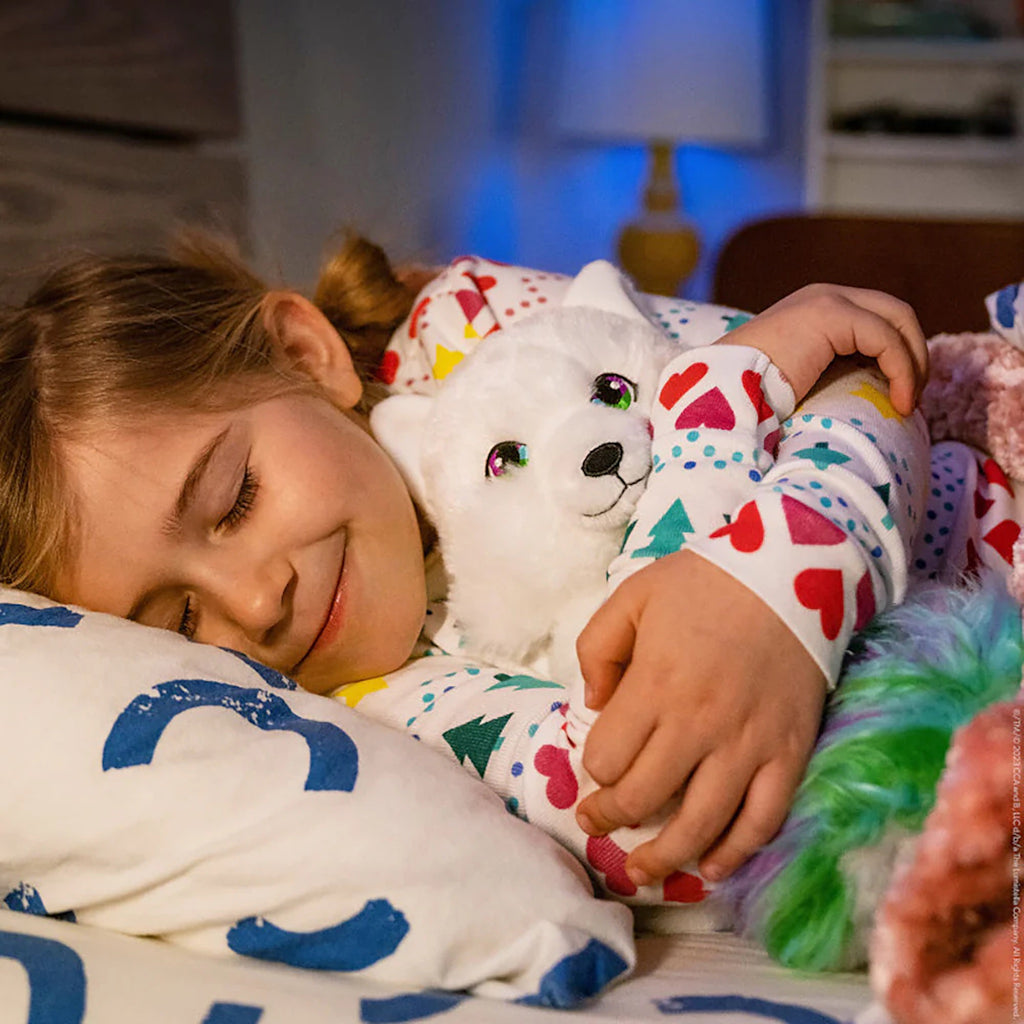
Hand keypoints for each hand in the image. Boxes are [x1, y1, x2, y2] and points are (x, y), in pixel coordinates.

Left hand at [575, 550, 825, 884]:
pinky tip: (712, 867)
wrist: (790, 573)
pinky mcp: (789, 753)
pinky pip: (763, 819)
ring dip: (664, 857)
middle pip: (643, 798)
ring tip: (641, 871)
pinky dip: (736, 852)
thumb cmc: (702, 584)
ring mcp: (748, 744)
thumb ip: (597, 650)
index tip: (592, 771)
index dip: (592, 771)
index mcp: (655, 685)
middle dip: (610, 818)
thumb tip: (593, 706)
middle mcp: (699, 725)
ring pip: (701, 824)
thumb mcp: (630, 597)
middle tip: (596, 823)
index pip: (607, 758)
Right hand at [717, 284, 927, 414]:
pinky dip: (902, 371)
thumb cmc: (749, 397)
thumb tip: (864, 396)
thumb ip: (827, 371)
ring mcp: (827, 299)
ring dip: (913, 363)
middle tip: (911, 398)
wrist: (720, 391)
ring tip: (906, 403)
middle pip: (896, 313)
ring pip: (898, 320)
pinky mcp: (831, 314)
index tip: (898, 395)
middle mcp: (823, 295)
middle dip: (914, 354)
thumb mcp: (799, 378)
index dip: (898, 354)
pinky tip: (897, 401)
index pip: (876, 318)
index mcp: (813, 308)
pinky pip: (886, 339)